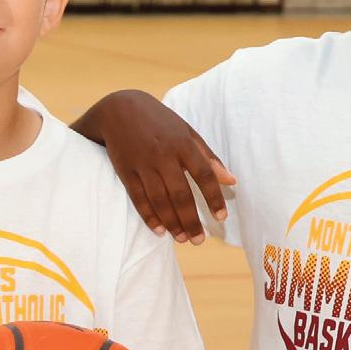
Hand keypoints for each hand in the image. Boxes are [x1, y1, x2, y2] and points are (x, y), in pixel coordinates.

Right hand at [81, 90, 236, 243]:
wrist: (119, 109)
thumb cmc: (159, 122)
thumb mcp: (187, 132)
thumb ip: (208, 157)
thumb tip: (231, 180)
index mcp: (182, 144)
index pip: (204, 175)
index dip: (214, 198)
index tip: (221, 217)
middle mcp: (163, 155)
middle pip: (180, 194)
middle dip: (191, 220)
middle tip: (199, 240)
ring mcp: (143, 164)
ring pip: (159, 200)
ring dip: (172, 222)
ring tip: (182, 239)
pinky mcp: (125, 171)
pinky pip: (138, 198)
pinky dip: (149, 216)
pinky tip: (159, 230)